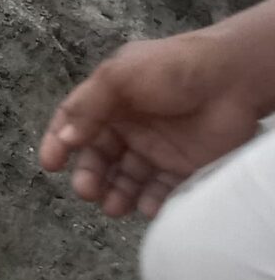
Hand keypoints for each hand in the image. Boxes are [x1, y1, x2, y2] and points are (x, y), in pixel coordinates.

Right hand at [41, 28, 272, 217]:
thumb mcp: (119, 76)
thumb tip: (64, 138)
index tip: (50, 165)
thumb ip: (89, 107)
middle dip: (90, 175)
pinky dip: (152, 202)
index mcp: (109, 100)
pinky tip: (147, 208)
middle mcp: (129, 126)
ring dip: (117, 194)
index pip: (75, 123)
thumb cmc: (168, 70)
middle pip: (100, 156)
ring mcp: (156, 148)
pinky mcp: (183, 166)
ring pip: (128, 178)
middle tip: (87, 192)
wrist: (230, 80)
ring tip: (114, 207)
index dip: (58, 142)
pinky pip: (162, 189)